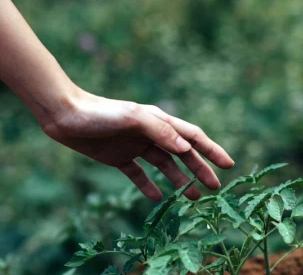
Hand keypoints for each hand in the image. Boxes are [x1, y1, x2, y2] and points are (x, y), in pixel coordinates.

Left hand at [41, 88, 234, 200]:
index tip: (228, 165)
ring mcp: (137, 147)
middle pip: (183, 155)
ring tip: (193, 197)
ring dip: (180, 180)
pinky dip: (149, 186)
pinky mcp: (120, 158)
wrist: (66, 116)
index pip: (193, 137)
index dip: (212, 150)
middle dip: (201, 170)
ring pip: (165, 166)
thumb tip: (188, 148)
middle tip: (215, 188)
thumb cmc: (101, 113)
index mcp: (159, 122)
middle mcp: (152, 134)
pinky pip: (139, 174)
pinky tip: (158, 197)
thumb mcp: (133, 118)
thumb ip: (161, 131)